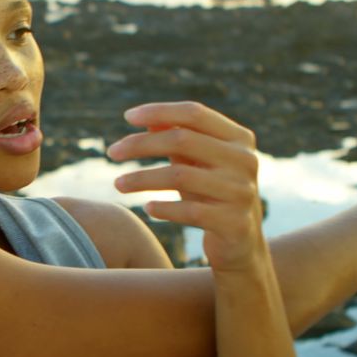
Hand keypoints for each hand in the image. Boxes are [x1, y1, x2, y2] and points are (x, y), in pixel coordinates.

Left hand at [106, 101, 263, 271]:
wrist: (241, 245)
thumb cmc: (211, 194)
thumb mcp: (196, 164)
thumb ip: (176, 138)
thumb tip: (146, 120)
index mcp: (238, 139)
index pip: (194, 113)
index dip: (159, 111)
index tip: (127, 116)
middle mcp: (245, 160)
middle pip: (182, 139)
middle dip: (141, 144)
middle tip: (112, 152)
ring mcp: (241, 192)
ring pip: (180, 176)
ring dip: (142, 179)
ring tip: (117, 184)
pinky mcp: (234, 223)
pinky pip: (190, 212)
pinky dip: (165, 208)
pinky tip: (147, 208)